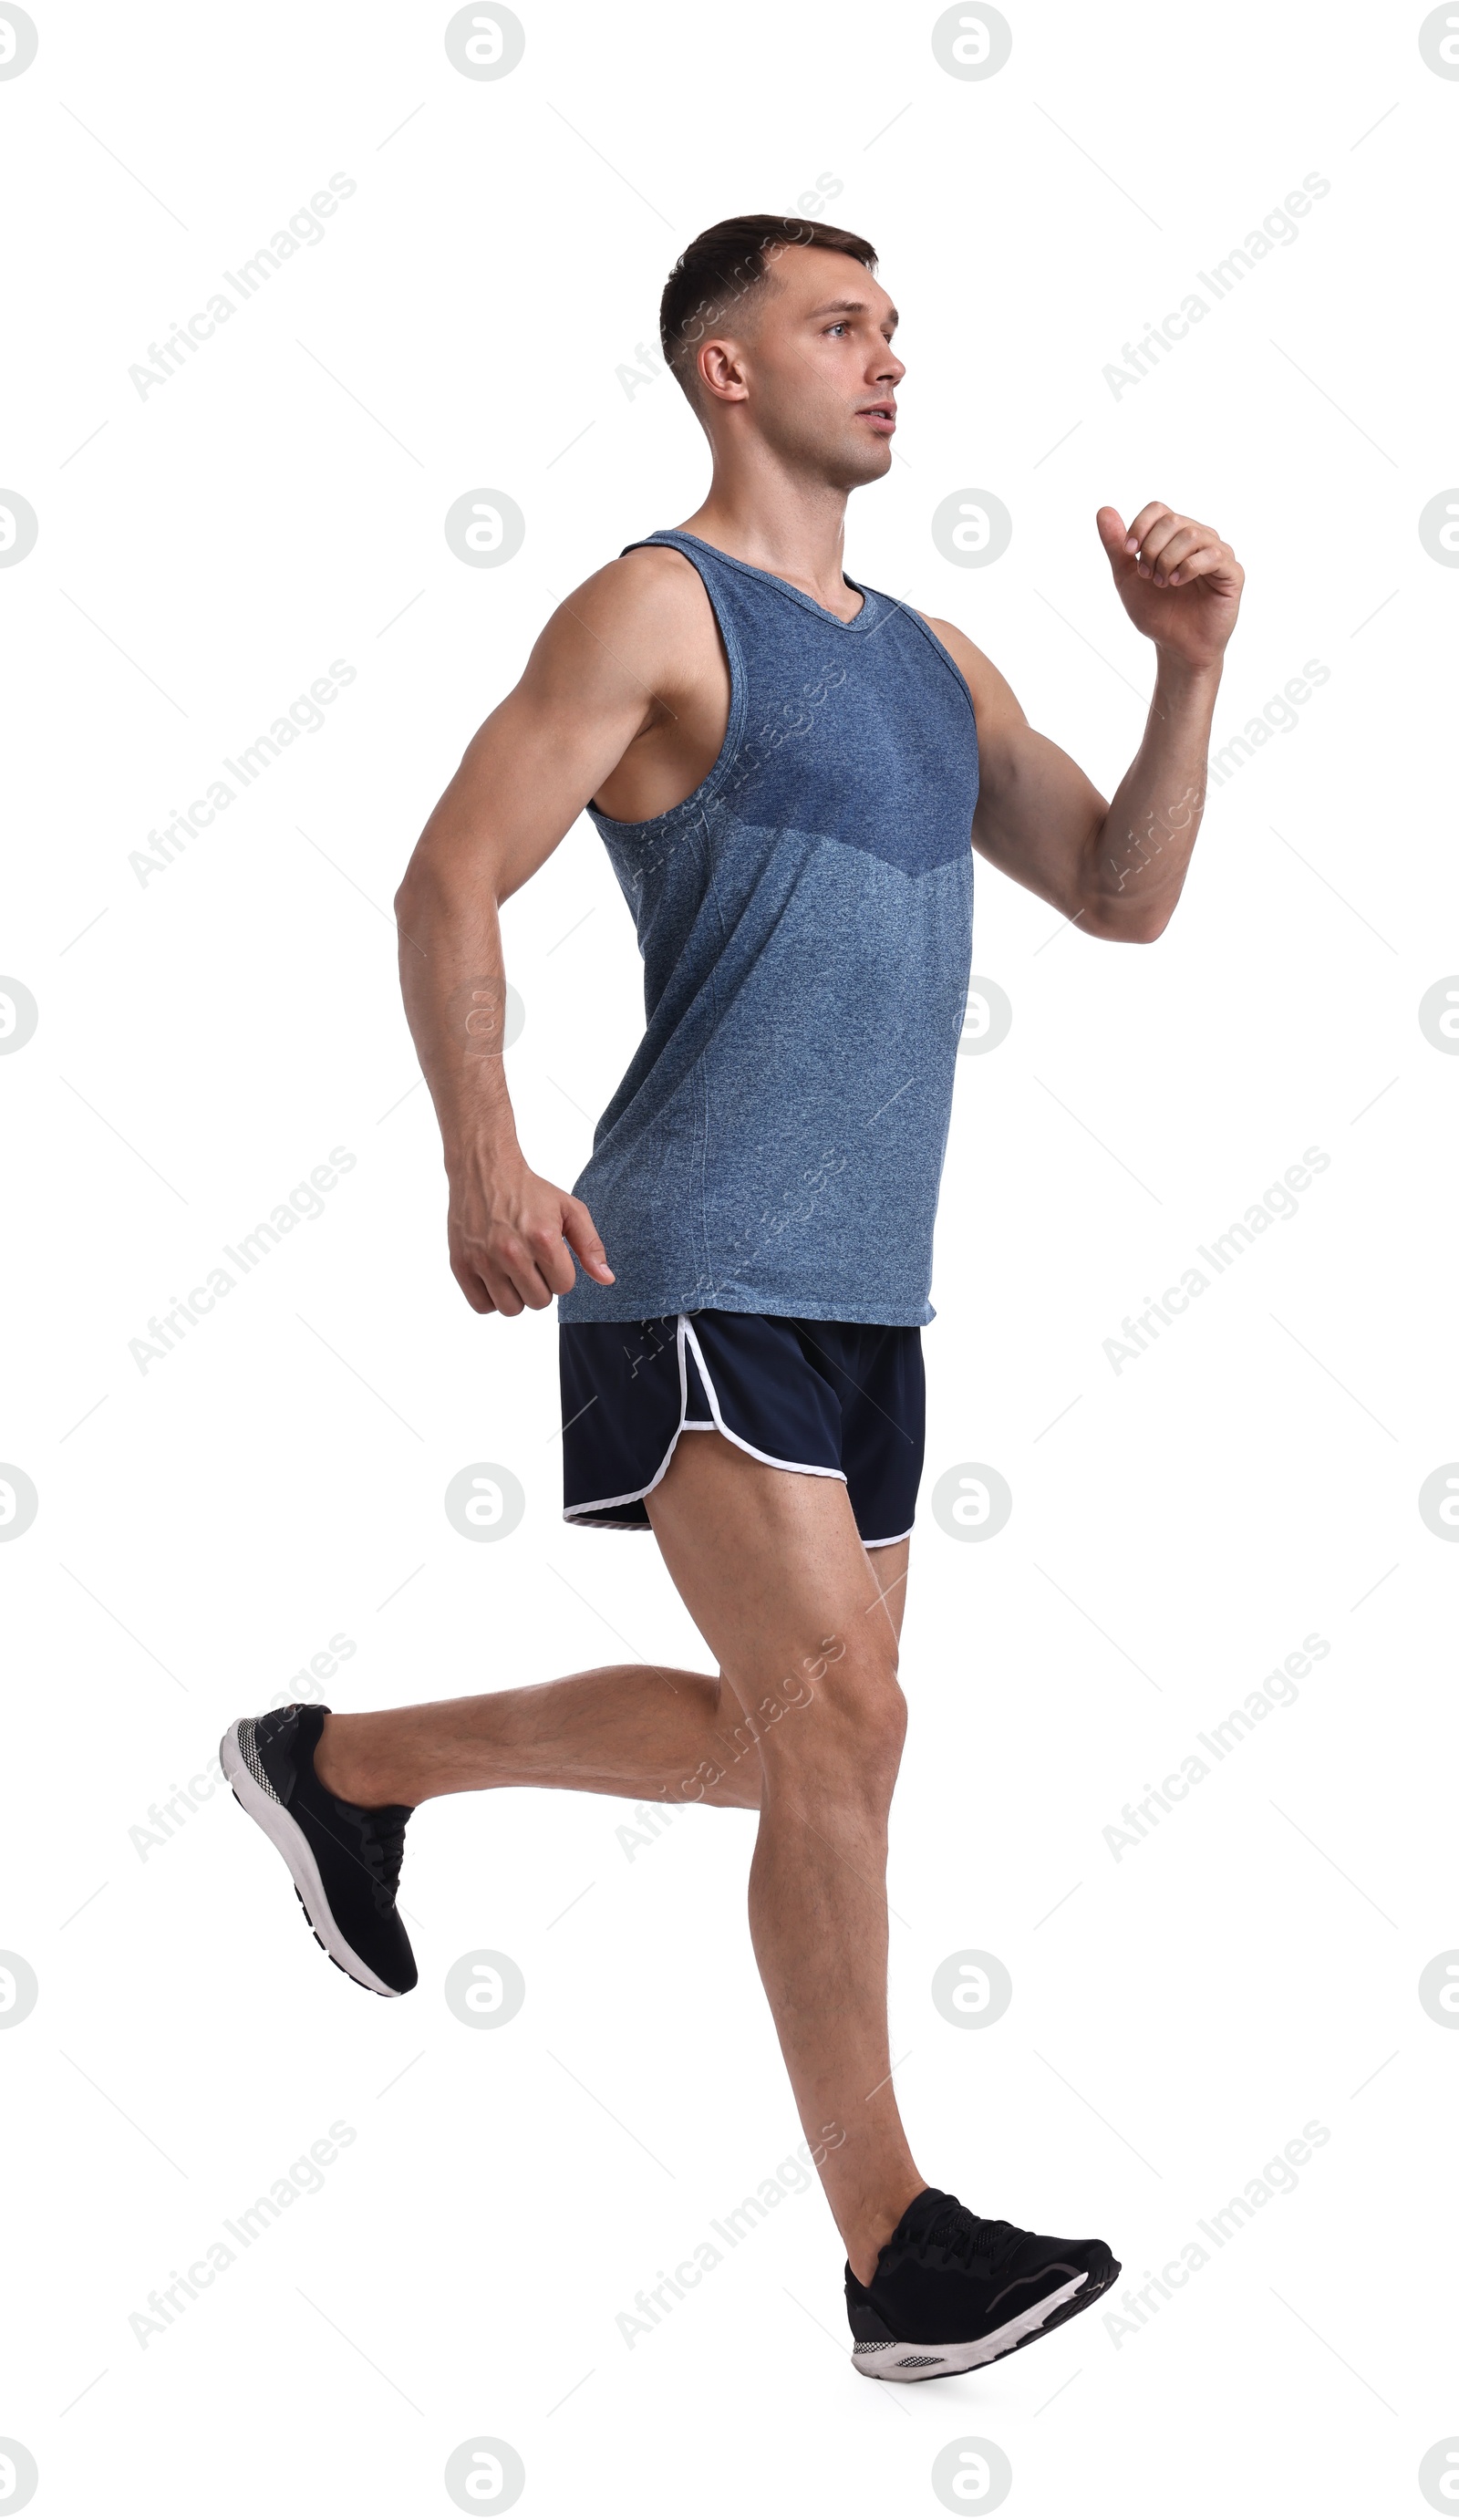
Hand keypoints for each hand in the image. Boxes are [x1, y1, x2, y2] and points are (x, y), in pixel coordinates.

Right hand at [448, 1155, 613, 1314]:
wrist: (484, 1170)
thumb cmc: (530, 1191)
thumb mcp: (570, 1210)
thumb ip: (591, 1246)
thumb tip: (607, 1280)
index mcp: (542, 1238)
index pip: (563, 1286)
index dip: (561, 1273)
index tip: (550, 1256)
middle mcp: (512, 1252)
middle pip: (538, 1302)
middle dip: (541, 1285)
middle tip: (532, 1263)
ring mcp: (483, 1260)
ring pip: (510, 1309)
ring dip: (517, 1295)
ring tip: (514, 1272)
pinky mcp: (460, 1264)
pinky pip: (481, 1306)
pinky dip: (490, 1299)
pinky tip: (496, 1278)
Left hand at [1097, 502, 1242, 671]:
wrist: (1175, 647)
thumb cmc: (1157, 612)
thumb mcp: (1127, 578)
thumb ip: (1116, 546)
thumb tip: (1103, 510)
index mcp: (1175, 536)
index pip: (1159, 509)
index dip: (1140, 526)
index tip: (1129, 552)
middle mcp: (1199, 538)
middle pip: (1172, 520)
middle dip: (1152, 549)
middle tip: (1147, 576)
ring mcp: (1218, 553)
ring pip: (1191, 535)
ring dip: (1168, 560)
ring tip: (1163, 583)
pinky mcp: (1232, 573)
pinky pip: (1213, 555)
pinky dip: (1188, 568)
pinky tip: (1177, 583)